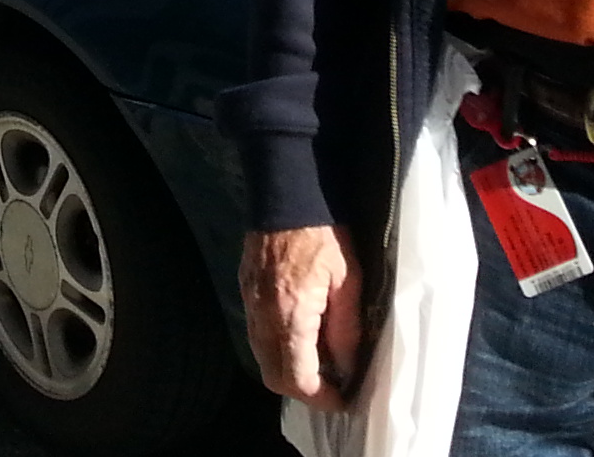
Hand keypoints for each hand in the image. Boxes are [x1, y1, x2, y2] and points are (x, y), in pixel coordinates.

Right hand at [239, 226, 363, 411]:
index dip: (323, 397)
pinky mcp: (245, 292)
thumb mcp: (348, 281)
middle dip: (303, 391)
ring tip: (319, 363)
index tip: (344, 398)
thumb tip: (347, 369)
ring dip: (289, 371)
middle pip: (275, 378)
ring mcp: (250, 305)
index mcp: (290, 316)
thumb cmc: (324, 235)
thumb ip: (346, 330)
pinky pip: (257, 337)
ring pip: (263, 359)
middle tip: (331, 386)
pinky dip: (277, 349)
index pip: (299, 379)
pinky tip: (300, 336)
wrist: (286, 195)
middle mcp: (263, 317)